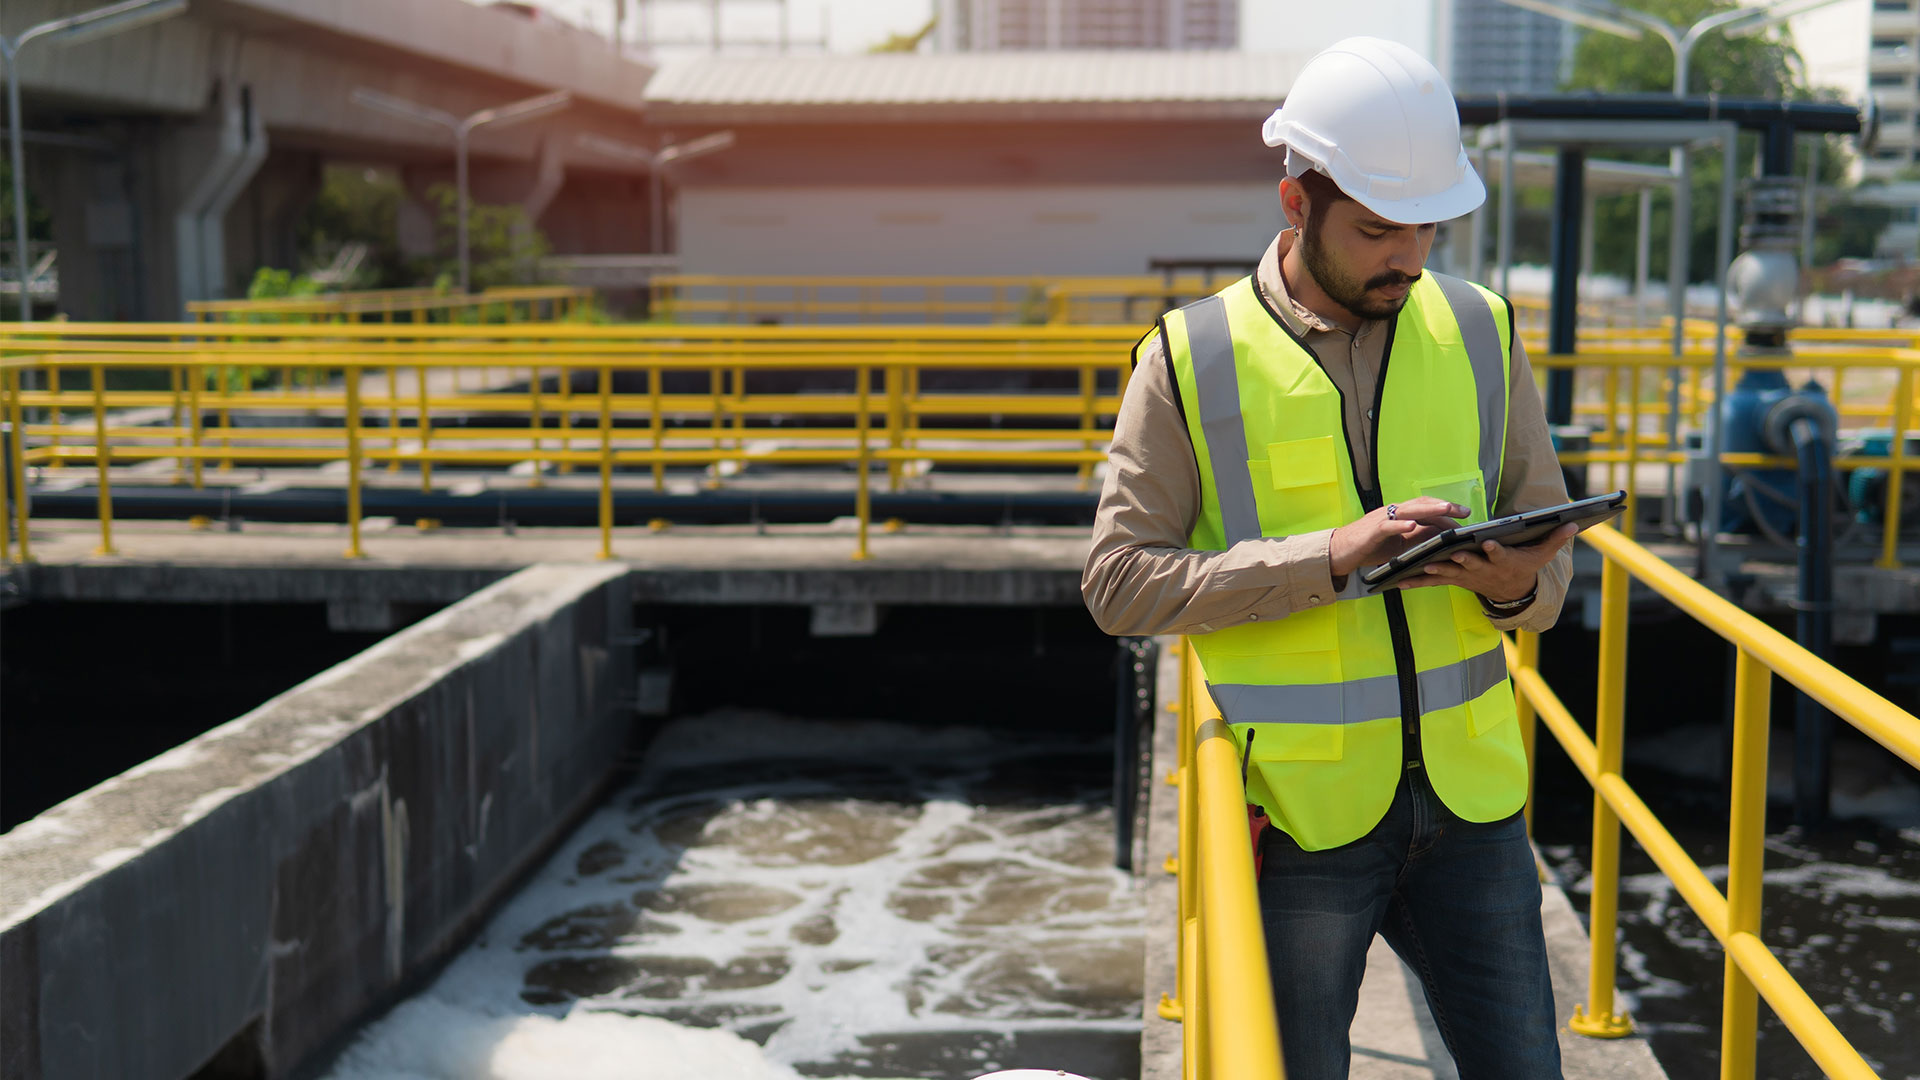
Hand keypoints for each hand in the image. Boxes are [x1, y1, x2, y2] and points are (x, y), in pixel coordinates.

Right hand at [1329, 497, 1468, 577]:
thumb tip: (1439, 535)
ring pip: (1408, 510)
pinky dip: (1401, 525)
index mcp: (1399, 515)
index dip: (1445, 510)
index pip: (1426, 508)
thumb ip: (1416, 537)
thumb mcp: (1398, 543)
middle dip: (1444, 506)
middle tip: (1464, 511)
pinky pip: (1388, 526)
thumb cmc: (1368, 547)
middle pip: (1421, 504)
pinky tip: (1412, 526)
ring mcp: (1381, 520)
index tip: (1464, 515)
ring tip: (1447, 510)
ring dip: (1429, 509)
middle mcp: (1392, 513)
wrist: (1339, 551)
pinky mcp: (1371, 532)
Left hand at [1394, 523, 1577, 602]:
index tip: (1488, 543)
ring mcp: (1467, 575)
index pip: (1499, 553)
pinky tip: (1399, 580)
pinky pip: (1433, 580)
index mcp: (1502, 560)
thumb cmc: (1525, 567)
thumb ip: (1555, 539)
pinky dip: (1417, 580)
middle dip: (1460, 559)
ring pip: (1447, 572)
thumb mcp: (1542, 555)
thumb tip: (1574, 524)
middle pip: (1470, 563)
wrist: (1511, 593)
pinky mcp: (1454, 579)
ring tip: (1417, 567)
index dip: (1495, 549)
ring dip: (1433, 570)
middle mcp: (1483, 569)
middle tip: (1449, 555)